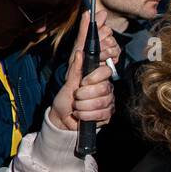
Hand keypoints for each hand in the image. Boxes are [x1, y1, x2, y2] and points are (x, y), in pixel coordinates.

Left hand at [48, 12, 116, 130]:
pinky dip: (84, 115)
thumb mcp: (68, 83)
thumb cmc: (65, 100)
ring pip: (100, 102)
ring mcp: (108, 103)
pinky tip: (80, 115)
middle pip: (103, 88)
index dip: (94, 77)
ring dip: (82, 106)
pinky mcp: (107, 116)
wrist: (62, 118)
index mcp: (98, 79)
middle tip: (76, 97)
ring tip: (76, 106)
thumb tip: (80, 53)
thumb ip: (75, 68)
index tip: (82, 82)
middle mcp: (106, 90)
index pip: (106, 72)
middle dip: (84, 94)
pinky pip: (100, 114)